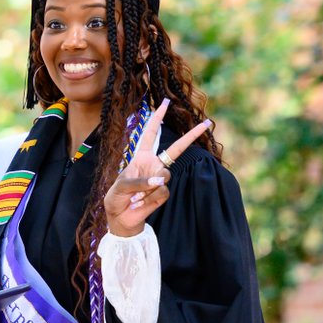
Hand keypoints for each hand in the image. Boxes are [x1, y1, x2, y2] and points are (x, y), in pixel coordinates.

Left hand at [103, 99, 212, 236]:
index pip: (150, 134)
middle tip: (206, 123)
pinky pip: (162, 192)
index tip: (164, 103)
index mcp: (140, 157)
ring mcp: (160, 179)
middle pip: (176, 149)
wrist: (120, 218)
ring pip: (165, 176)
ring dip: (147, 187)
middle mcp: (153, 165)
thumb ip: (139, 182)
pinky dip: (148, 199)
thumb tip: (161, 181)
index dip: (156, 119)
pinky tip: (140, 204)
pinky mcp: (163, 193)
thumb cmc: (116, 199)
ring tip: (134, 197)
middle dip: (191, 136)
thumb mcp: (120, 187)